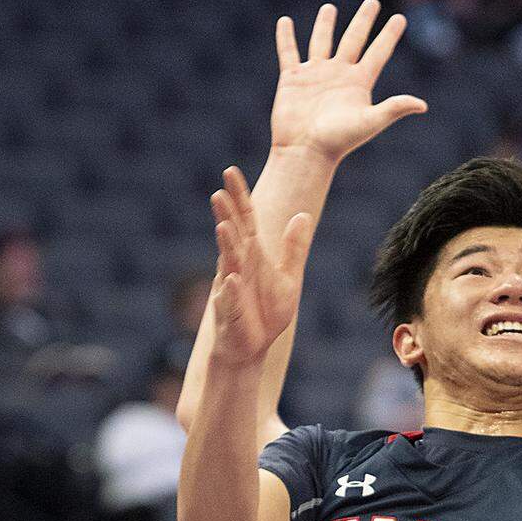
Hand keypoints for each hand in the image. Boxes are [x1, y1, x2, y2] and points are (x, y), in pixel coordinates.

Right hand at [209, 168, 311, 366]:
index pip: (245, 220)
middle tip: (218, 192)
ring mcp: (231, 289)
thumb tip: (303, 215)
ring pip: (228, 264)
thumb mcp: (288, 277)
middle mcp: (238, 267)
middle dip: (225, 215)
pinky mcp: (230, 313)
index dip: (239, 196)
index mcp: (252, 255)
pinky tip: (233, 280)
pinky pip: (231, 301)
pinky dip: (232, 292)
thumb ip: (294, 248)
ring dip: (225, 246)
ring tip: (222, 227)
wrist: (252, 349)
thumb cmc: (265, 313)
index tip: (230, 171)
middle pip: (232, 236)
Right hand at [271, 0, 426, 166]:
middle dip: (363, 20)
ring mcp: (315, 75)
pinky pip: (288, 52)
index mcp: (358, 83)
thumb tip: (422, 105)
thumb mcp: (369, 122)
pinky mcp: (292, 78)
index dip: (389, 35)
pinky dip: (286, 37)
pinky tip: (285, 21)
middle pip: (354, 40)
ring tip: (329, 8)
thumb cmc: (338, 141)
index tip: (400, 18)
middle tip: (372, 2)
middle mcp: (339, 75)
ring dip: (325, 25)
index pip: (378, 53)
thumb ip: (394, 109)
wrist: (305, 152)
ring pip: (322, 42)